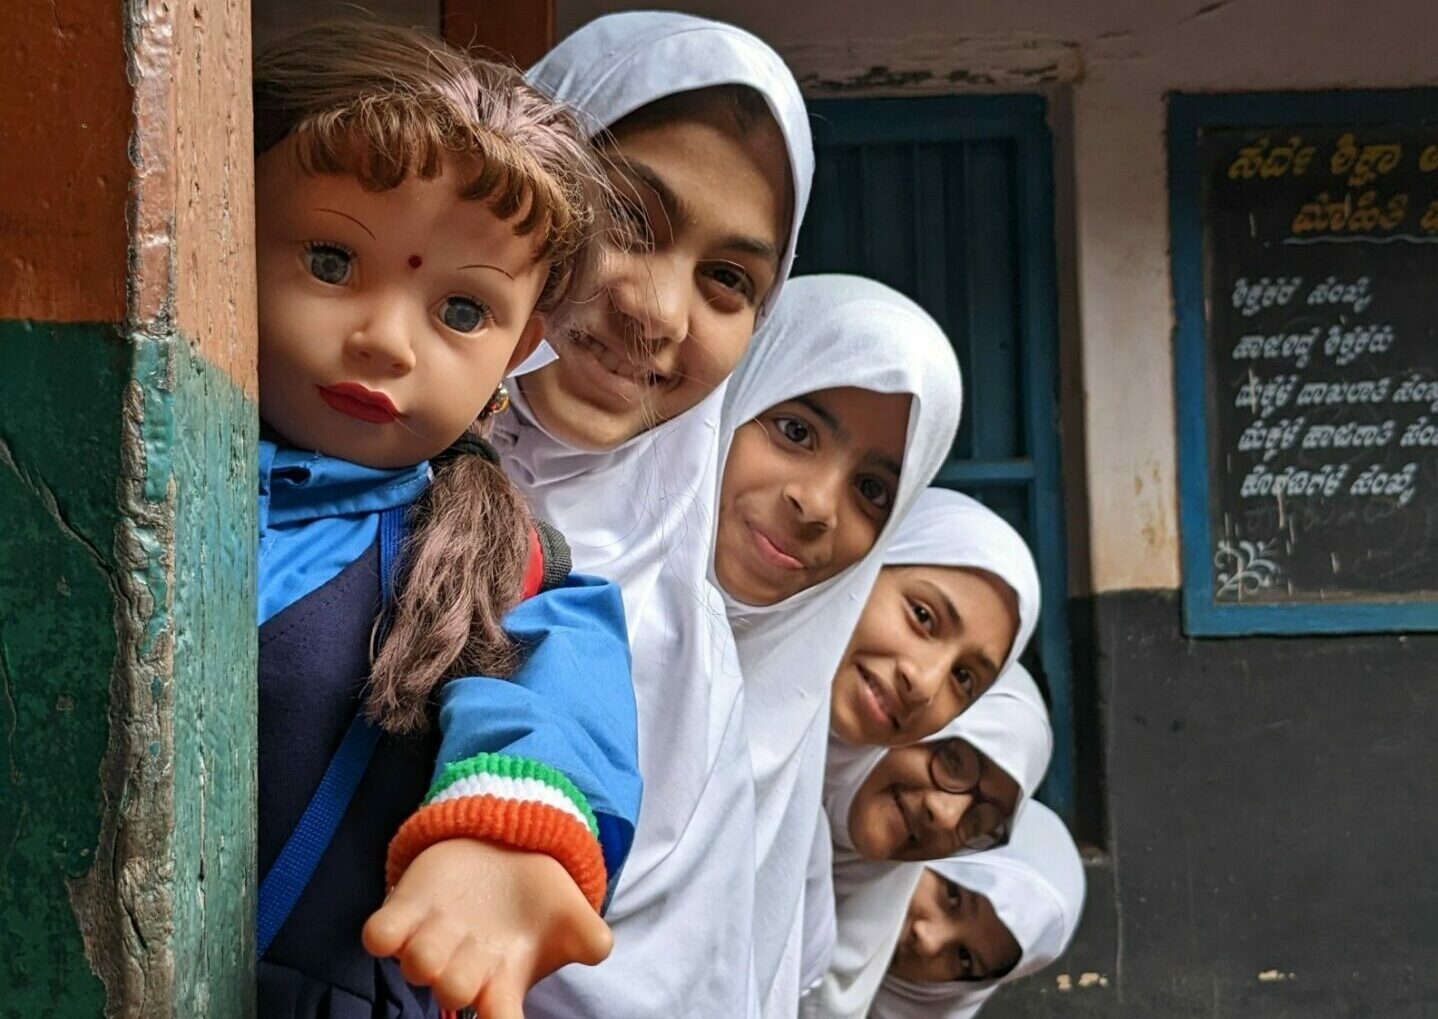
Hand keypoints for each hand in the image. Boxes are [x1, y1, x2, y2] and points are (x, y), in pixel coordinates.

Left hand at [362, 838, 612, 1018]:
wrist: (504, 849)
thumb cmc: (538, 899)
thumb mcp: (570, 913)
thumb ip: (588, 934)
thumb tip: (598, 948)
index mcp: (502, 983)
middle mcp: (462, 971)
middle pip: (452, 992)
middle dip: (458, 980)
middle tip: (476, 955)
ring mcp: (430, 942)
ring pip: (417, 965)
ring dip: (427, 953)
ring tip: (449, 926)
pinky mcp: (404, 911)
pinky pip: (380, 936)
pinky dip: (382, 934)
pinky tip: (393, 926)